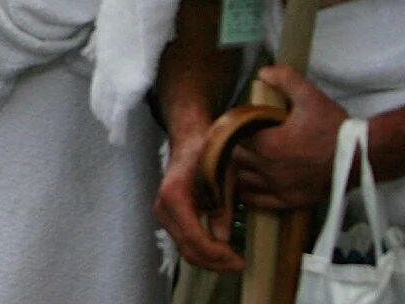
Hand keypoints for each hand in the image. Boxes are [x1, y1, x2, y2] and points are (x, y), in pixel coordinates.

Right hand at [154, 115, 244, 272]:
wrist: (189, 141)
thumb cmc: (208, 155)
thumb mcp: (222, 178)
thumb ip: (222, 208)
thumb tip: (222, 238)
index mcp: (174, 197)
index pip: (195, 238)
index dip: (218, 255)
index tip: (240, 260)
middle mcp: (163, 208)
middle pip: (188, 249)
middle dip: (215, 262)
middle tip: (240, 264)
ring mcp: (164, 214)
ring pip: (186, 249)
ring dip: (210, 259)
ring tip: (233, 260)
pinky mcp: (170, 217)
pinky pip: (185, 241)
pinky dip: (203, 250)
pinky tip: (222, 249)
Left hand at [233, 65, 348, 210]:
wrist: (362, 156)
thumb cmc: (335, 127)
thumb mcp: (310, 96)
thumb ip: (285, 79)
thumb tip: (263, 72)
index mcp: (269, 144)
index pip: (233, 138)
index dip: (230, 129)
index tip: (235, 124)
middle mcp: (270, 169)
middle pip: (234, 159)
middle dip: (232, 147)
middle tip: (237, 139)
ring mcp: (279, 187)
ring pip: (243, 180)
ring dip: (238, 169)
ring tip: (241, 159)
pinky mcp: (291, 201)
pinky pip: (258, 202)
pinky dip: (249, 194)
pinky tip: (247, 186)